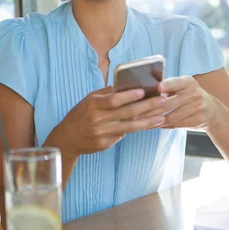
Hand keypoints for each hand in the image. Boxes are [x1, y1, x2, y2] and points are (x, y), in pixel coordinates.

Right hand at [49, 86, 167, 157]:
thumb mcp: (88, 100)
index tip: (144, 91)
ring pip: (129, 127)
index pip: (113, 100)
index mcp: (93, 105)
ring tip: (162, 117)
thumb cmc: (79, 115)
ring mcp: (101, 133)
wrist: (65, 140)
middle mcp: (97, 119)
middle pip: (126, 113)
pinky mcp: (104, 144)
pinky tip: (148, 125)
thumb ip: (106, 93)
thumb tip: (126, 85)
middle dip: (147, 106)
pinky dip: (136, 129)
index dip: (129, 96)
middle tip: (162, 101)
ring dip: (148, 122)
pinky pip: (123, 135)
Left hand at [137, 76, 216, 129]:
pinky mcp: (197, 120)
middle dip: (150, 109)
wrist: (212, 111)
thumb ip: (169, 86)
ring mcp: (197, 108)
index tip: (158, 87)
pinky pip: (175, 125)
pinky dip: (161, 126)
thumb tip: (146, 89)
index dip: (168, 85)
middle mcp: (194, 94)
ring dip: (153, 120)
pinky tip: (150, 126)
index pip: (177, 83)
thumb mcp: (184, 86)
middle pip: (169, 103)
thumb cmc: (190, 96)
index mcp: (188, 82)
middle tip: (135, 113)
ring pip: (170, 116)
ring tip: (139, 122)